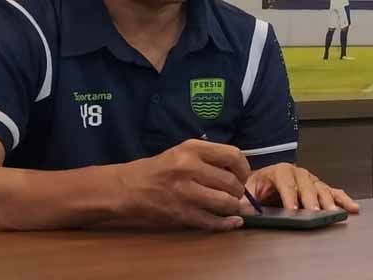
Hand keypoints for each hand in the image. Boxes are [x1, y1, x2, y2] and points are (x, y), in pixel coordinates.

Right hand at [116, 139, 249, 230]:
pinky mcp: (180, 214)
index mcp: (192, 149)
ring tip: (232, 206)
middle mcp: (189, 168)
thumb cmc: (160, 168)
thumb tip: (240, 171)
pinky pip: (212, 221)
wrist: (127, 188)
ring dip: (234, 207)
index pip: (233, 156)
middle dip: (239, 191)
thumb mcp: (184, 151)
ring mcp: (185, 193)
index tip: (242, 175)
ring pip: (225, 202)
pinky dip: (227, 224)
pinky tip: (233, 222)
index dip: (244, 168)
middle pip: (231, 182)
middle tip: (236, 194)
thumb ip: (210, 157)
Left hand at [245, 163, 360, 213]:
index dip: (289, 196)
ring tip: (333, 212)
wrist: (262, 182)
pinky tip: (352, 208)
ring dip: (328, 201)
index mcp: (280, 171)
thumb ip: (244, 198)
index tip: (292, 209)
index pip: (286, 182)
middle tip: (315, 212)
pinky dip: (343, 200)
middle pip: (307, 186)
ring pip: (321, 189)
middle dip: (311, 200)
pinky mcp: (319, 188)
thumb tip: (239, 206)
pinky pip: (333, 192)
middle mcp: (298, 173)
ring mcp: (311, 180)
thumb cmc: (256, 186)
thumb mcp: (246, 189)